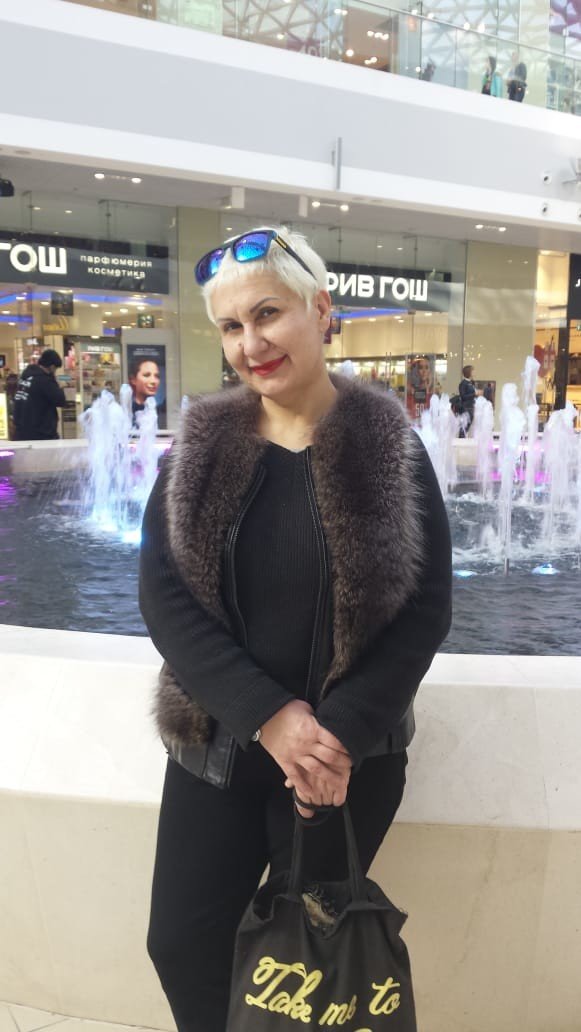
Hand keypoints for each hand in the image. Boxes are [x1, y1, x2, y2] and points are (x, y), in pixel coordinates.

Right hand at [260, 701, 351, 817]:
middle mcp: (306, 744)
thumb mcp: (306, 709)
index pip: (335, 742)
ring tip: (339, 782)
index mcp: (313, 730)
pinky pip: (295, 776)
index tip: (352, 751)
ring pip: (316, 769)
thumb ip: (317, 720)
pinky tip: (311, 793)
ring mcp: (295, 755)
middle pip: (329, 757)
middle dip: (342, 763)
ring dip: (329, 777)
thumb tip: (327, 724)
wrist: (263, 715)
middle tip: (350, 766)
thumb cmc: (286, 709)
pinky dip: (303, 786)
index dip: (346, 748)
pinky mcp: (285, 761)